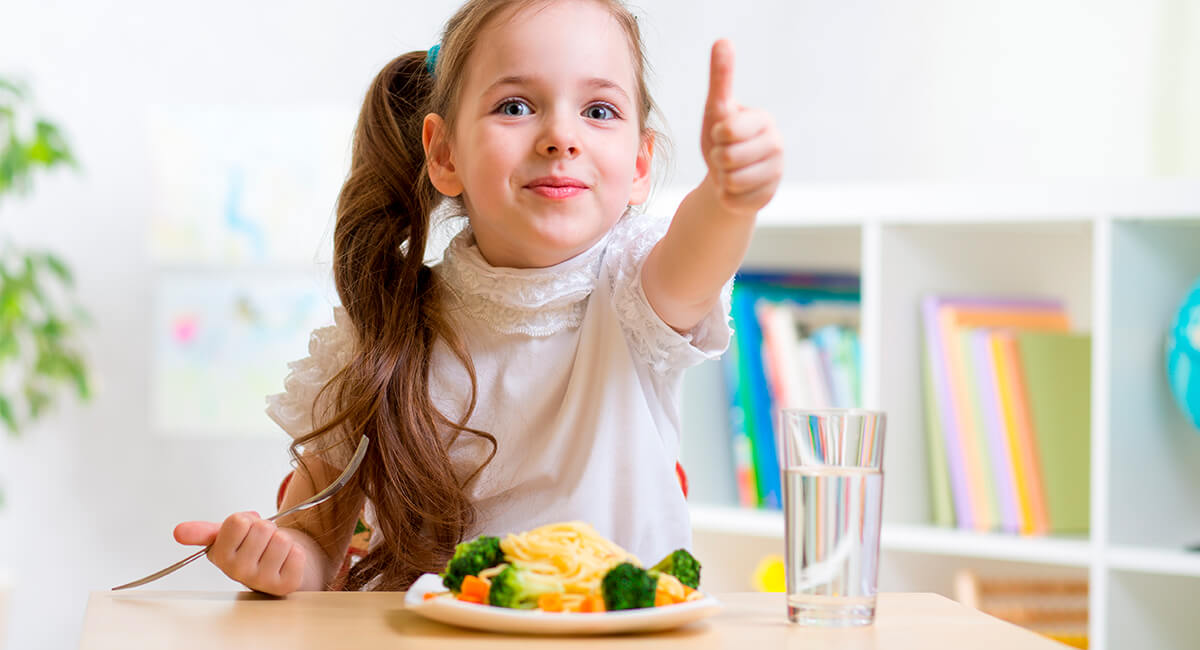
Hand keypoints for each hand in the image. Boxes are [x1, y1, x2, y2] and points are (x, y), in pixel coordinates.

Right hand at [174, 511, 306, 595]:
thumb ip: (204, 532)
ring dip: (282, 540)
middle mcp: (238, 573)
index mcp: (221, 557)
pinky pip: (297, 553)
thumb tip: (179, 531)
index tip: (245, 531)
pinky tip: (286, 561)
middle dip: (267, 529)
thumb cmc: (253, 548)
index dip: (247, 520)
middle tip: (263, 542)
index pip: (238, 521)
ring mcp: (262, 581)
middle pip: (262, 528)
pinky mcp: (286, 585)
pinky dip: (296, 552)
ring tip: (274, 551)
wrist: (279, 566)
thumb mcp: (227, 536)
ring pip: (281, 539)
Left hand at [701, 39, 782, 216]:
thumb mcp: (717, 109)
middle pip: (728, 157)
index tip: (722, 134)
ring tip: (730, 171)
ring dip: (722, 178)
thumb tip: (723, 40)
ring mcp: (776, 173)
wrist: (727, 177)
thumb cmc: (722, 139)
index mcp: (764, 120)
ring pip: (731, 180)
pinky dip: (727, 196)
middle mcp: (776, 145)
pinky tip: (736, 189)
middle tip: (724, 156)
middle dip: (718, 159)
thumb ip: (721, 77)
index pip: (728, 130)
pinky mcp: (768, 197)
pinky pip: (733, 200)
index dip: (717, 135)